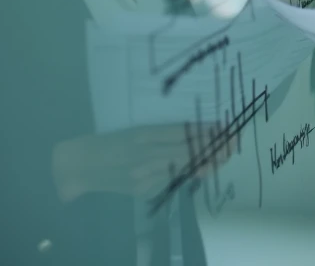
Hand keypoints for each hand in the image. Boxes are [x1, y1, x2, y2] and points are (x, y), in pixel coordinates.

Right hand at [51, 124, 231, 203]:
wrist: (80, 165)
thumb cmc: (110, 142)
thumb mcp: (137, 131)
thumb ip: (165, 134)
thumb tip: (200, 131)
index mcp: (144, 134)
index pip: (182, 131)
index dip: (206, 130)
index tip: (225, 125)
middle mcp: (145, 154)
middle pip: (187, 149)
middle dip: (214, 145)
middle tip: (235, 139)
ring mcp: (144, 174)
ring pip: (183, 166)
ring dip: (208, 159)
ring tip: (228, 153)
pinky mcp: (142, 189)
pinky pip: (173, 179)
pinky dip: (191, 173)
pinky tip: (207, 168)